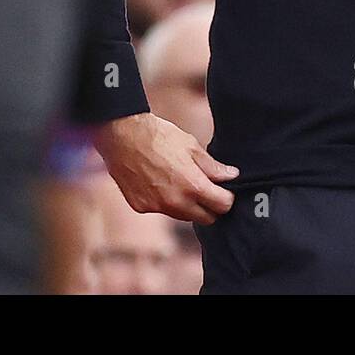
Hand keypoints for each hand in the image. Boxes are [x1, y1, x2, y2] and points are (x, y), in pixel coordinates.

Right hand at [93, 112, 237, 223]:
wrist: (122, 136)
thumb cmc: (158, 136)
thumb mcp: (191, 145)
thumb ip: (212, 166)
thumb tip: (232, 175)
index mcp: (193, 186)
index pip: (222, 206)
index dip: (227, 198)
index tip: (224, 190)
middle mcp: (176, 202)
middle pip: (206, 219)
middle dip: (211, 206)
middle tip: (206, 189)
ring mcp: (157, 207)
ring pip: (184, 216)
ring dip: (188, 205)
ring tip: (180, 182)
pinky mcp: (142, 206)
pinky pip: (162, 210)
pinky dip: (165, 202)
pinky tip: (159, 182)